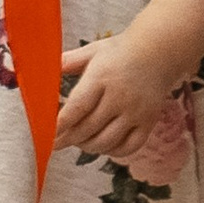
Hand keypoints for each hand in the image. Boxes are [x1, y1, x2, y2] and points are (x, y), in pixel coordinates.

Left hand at [53, 30, 190, 162]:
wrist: (159, 51)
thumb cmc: (120, 51)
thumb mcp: (93, 50)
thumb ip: (69, 61)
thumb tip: (44, 71)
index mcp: (102, 77)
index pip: (77, 108)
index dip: (61, 125)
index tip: (47, 134)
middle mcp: (119, 97)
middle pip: (89, 128)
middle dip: (68, 139)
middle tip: (56, 143)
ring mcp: (136, 112)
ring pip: (106, 141)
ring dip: (87, 146)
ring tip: (77, 142)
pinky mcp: (148, 122)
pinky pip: (129, 147)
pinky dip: (112, 151)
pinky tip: (102, 146)